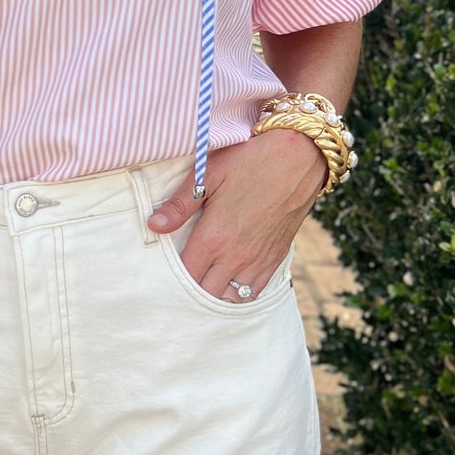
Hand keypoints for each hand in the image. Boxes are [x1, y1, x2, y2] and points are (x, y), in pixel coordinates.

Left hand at [146, 129, 328, 300]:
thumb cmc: (250, 160)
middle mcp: (236, 256)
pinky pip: (255, 291)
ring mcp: (258, 260)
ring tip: (204, 279)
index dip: (170, 278)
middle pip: (206, 294)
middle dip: (191, 290)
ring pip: (231, 298)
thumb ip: (180, 204)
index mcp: (215, 236)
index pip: (185, 276)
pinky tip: (230, 279)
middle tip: (181, 276)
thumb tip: (154, 226)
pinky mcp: (276, 258)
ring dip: (216, 292)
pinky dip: (240, 292)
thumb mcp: (208, 173)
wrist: (300, 157)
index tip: (162, 271)